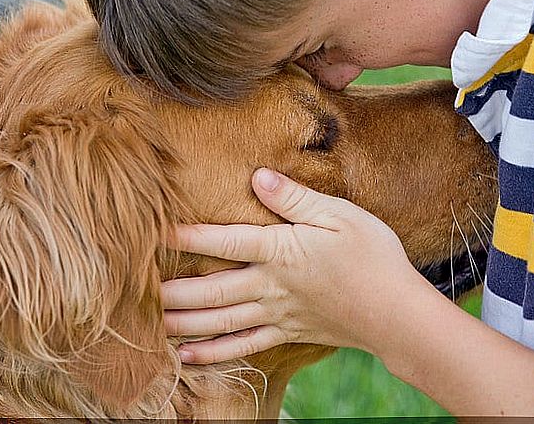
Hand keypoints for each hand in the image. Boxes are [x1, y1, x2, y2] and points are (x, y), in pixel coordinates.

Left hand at [161, 168, 425, 363]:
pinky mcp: (287, 333)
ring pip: (219, 321)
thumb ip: (295, 198)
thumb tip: (257, 176)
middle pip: (211, 289)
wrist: (397, 311)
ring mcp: (277, 313)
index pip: (225, 240)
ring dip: (183, 323)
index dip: (188, 233)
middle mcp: (271, 285)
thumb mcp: (340, 214)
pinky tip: (187, 357)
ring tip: (150, 323)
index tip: (154, 229)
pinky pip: (243, 347)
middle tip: (136, 289)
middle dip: (172, 290)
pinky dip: (212, 354)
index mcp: (281, 250)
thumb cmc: (373, 256)